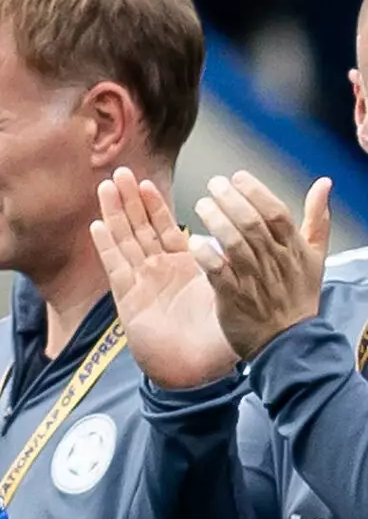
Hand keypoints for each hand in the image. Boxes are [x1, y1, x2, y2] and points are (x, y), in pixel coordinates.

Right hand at [91, 167, 235, 388]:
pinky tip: (98, 226)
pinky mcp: (128, 298)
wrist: (197, 370)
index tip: (148, 181)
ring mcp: (141, 283)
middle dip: (130, 200)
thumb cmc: (218, 339)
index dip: (155, 206)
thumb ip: (243, 267)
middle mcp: (158, 272)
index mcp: (185, 268)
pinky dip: (106, 246)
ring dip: (115, 213)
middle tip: (121, 172)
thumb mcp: (238, 294)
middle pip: (140, 228)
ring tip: (107, 187)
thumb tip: (259, 241)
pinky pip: (116, 266)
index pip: (166, 229)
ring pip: (125, 240)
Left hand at [195, 172, 330, 360]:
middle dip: (231, 200)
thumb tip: (324, 183)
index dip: (256, 191)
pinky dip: (206, 255)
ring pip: (234, 243)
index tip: (237, 177)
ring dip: (216, 221)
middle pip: (252, 223)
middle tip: (213, 184)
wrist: (289, 341)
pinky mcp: (233, 298)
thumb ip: (317, 218)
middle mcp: (275, 261)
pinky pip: (218, 272)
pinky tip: (194, 241)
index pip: (277, 212)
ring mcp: (253, 279)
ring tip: (201, 205)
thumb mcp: (316, 256)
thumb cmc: (298, 297)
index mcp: (294, 249)